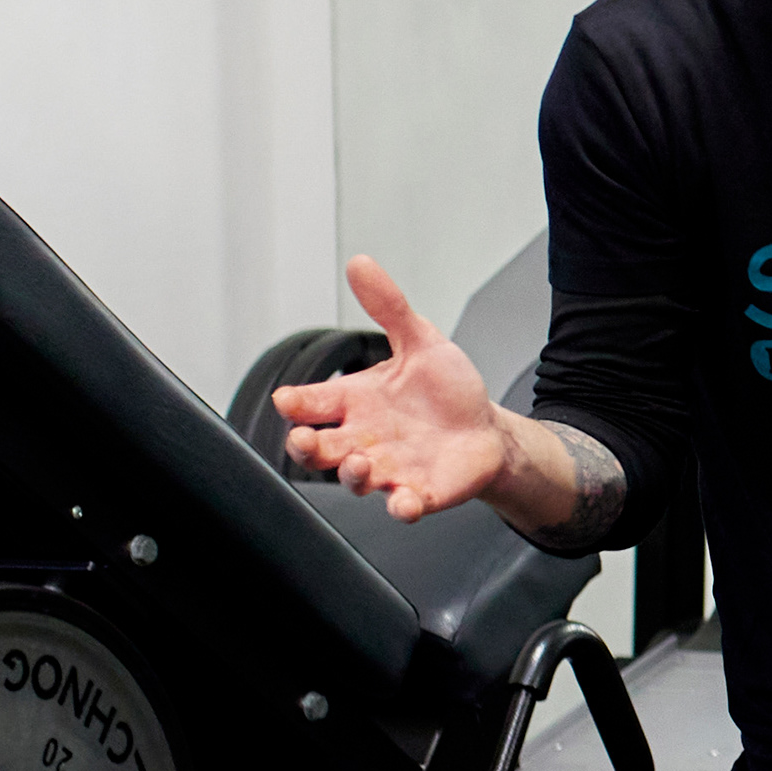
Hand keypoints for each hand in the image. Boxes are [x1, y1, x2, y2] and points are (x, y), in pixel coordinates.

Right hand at [273, 256, 514, 521]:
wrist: (485, 429)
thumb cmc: (445, 390)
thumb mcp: (420, 341)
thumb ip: (389, 307)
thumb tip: (360, 263)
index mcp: (356, 402)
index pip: (311, 404)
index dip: (295, 404)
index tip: (286, 400)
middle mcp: (364, 439)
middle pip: (318, 450)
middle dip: (305, 448)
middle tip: (304, 440)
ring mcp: (390, 470)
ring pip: (354, 480)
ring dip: (352, 474)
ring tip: (360, 462)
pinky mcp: (420, 493)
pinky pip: (403, 507)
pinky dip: (401, 508)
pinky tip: (404, 503)